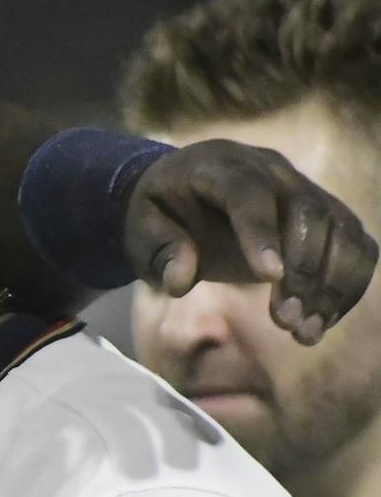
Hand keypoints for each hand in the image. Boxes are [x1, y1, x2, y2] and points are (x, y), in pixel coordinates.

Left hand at [123, 139, 376, 344]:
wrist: (181, 198)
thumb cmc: (159, 214)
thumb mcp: (140, 230)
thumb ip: (158, 251)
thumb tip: (180, 280)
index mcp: (220, 165)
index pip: (248, 192)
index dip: (261, 231)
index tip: (269, 277)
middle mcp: (272, 170)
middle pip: (308, 211)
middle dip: (303, 270)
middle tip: (284, 320)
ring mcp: (305, 189)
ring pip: (342, 229)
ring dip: (333, 284)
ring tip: (305, 332)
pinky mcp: (326, 215)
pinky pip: (356, 245)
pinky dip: (347, 285)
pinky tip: (321, 321)